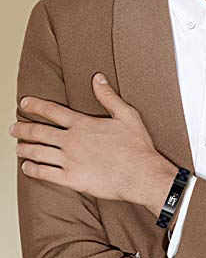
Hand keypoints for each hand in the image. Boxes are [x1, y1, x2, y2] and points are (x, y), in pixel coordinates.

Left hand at [10, 73, 177, 215]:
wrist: (140, 173)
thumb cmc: (136, 145)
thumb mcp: (127, 114)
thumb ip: (108, 96)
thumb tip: (98, 78)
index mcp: (83, 124)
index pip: (53, 111)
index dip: (35, 106)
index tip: (24, 103)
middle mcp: (72, 141)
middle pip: (39, 132)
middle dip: (22, 128)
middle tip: (13, 127)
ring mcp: (69, 161)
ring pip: (37, 152)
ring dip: (24, 148)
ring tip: (17, 146)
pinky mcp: (71, 179)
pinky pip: (44, 173)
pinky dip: (32, 169)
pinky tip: (27, 166)